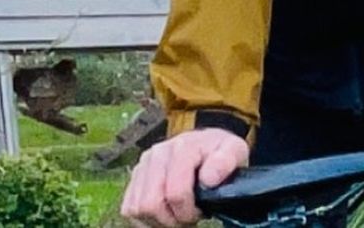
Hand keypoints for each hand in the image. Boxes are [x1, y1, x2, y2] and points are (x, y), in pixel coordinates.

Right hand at [120, 127, 248, 226]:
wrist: (206, 145)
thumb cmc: (220, 152)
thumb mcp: (234, 151)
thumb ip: (226, 162)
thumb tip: (209, 179)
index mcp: (183, 147)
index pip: (175, 192)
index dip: (187, 212)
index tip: (200, 213)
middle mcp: (158, 153)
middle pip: (152, 203)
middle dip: (172, 219)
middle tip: (189, 218)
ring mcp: (143, 165)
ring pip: (138, 209)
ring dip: (158, 220)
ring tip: (178, 214)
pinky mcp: (134, 178)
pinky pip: (129, 209)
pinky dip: (146, 219)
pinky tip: (165, 213)